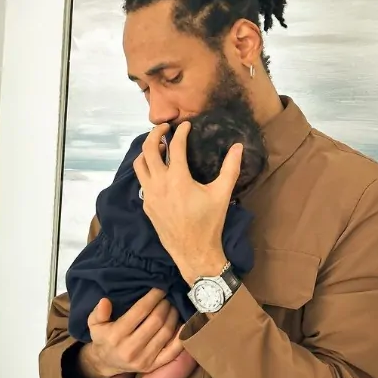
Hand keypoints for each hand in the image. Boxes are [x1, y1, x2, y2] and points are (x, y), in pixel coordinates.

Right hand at [80, 289, 182, 377]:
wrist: (106, 363)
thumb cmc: (103, 337)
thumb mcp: (94, 324)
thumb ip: (98, 312)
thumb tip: (105, 301)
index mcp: (116, 335)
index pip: (140, 311)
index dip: (153, 297)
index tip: (160, 288)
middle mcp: (131, 348)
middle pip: (156, 321)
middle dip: (165, 305)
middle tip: (168, 296)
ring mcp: (144, 359)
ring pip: (166, 333)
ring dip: (174, 316)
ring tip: (174, 306)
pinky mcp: (154, 366)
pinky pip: (173, 351)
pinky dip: (181, 336)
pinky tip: (184, 323)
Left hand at [133, 121, 242, 283]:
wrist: (193, 252)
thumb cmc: (209, 223)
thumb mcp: (222, 194)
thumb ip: (230, 168)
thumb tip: (238, 147)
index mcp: (178, 179)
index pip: (175, 146)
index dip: (181, 132)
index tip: (186, 125)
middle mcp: (159, 184)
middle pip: (148, 149)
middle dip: (155, 134)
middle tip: (164, 128)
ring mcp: (150, 195)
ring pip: (139, 165)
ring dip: (146, 152)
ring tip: (159, 147)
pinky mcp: (147, 206)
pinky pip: (142, 182)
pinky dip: (147, 170)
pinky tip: (158, 171)